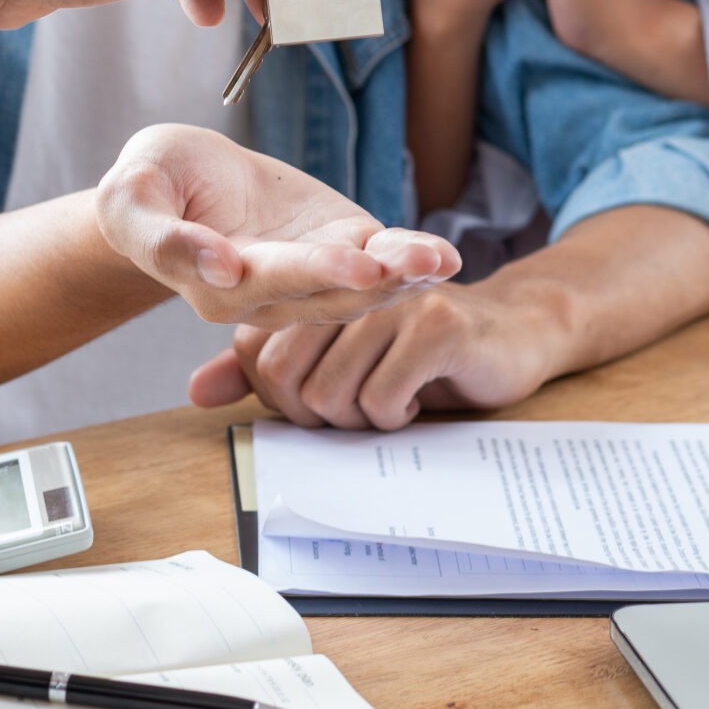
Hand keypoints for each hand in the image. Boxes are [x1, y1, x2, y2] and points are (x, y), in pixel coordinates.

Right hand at [96, 125, 462, 329]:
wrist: (180, 180)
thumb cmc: (149, 186)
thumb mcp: (131, 197)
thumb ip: (161, 236)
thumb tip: (215, 265)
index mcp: (217, 288)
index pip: (265, 280)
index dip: (305, 271)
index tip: (347, 266)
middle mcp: (271, 295)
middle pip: (323, 292)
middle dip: (364, 279)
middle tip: (401, 265)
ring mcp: (313, 275)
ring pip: (360, 287)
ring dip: (400, 275)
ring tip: (436, 260)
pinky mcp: (343, 247)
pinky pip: (380, 258)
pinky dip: (411, 257)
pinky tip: (444, 256)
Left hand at [185, 280, 567, 429]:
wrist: (511, 334)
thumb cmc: (418, 354)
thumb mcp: (337, 363)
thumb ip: (264, 373)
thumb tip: (197, 393)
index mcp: (317, 290)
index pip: (256, 359)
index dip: (285, 401)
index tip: (328, 399)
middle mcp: (347, 288)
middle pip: (286, 380)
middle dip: (321, 415)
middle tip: (364, 404)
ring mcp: (390, 302)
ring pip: (331, 394)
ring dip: (362, 420)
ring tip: (393, 396)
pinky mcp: (435, 324)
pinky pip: (381, 398)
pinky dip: (398, 416)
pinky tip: (421, 393)